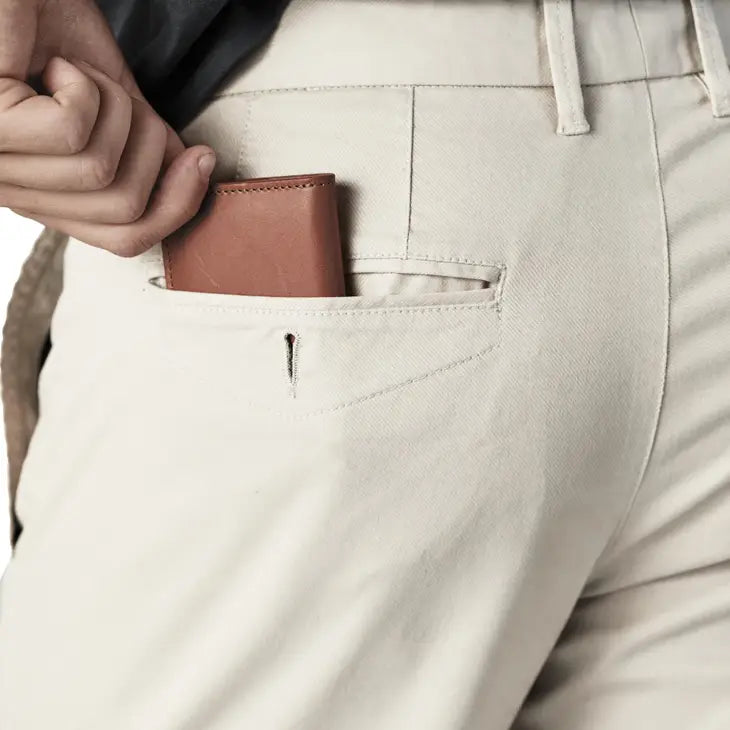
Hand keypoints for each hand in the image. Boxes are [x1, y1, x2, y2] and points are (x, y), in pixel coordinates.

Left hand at [0, 0, 215, 255]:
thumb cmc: (46, 27)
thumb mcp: (113, 105)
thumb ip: (148, 151)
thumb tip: (196, 176)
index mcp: (42, 195)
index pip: (124, 240)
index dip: (177, 208)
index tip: (201, 161)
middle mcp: (13, 191)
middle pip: (124, 213)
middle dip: (150, 148)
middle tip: (118, 97)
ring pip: (100, 174)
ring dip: (113, 109)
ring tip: (77, 75)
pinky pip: (71, 132)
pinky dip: (83, 88)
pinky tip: (53, 66)